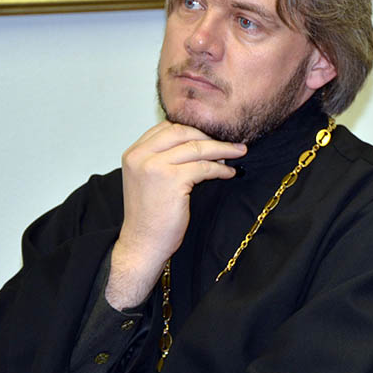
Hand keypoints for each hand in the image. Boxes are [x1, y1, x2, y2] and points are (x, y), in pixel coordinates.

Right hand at [107, 121, 245, 309]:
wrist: (143, 244)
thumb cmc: (150, 217)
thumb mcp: (148, 179)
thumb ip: (162, 159)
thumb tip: (198, 143)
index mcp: (133, 153)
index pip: (166, 127)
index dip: (193, 128)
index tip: (212, 134)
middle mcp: (140, 156)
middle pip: (182, 131)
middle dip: (209, 135)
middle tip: (232, 141)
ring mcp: (154, 166)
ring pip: (196, 147)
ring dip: (222, 149)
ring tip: (238, 152)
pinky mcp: (171, 180)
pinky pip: (204, 167)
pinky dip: (220, 168)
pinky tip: (230, 173)